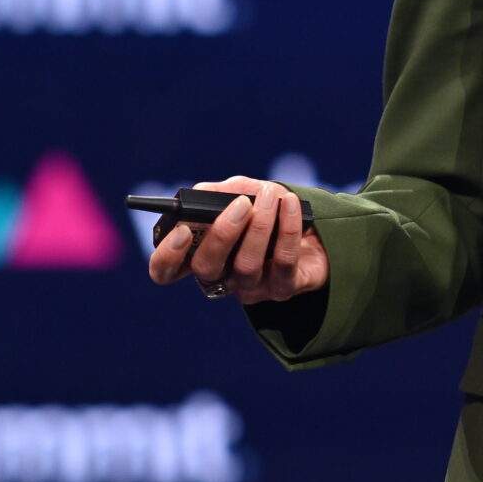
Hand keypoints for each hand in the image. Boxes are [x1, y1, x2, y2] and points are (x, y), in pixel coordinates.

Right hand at [143, 175, 330, 304]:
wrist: (316, 229)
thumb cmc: (267, 210)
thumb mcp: (240, 192)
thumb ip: (217, 192)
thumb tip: (201, 193)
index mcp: (200, 255)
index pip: (167, 271)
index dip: (167, 257)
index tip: (182, 231)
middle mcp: (220, 277)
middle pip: (206, 269)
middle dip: (222, 234)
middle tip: (241, 204)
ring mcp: (250, 288)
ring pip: (246, 265)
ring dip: (259, 226)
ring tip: (270, 195)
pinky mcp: (283, 289)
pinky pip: (283, 261)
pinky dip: (287, 229)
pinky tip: (290, 204)